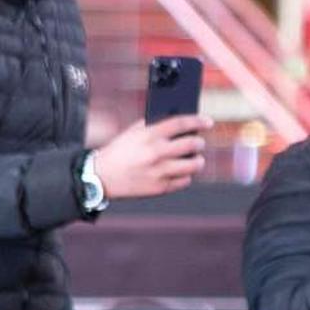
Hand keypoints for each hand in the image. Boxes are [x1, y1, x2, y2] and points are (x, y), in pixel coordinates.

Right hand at [93, 115, 210, 199]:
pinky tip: (180, 171)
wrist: (102, 177)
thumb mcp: (133, 133)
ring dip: (198, 160)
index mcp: (148, 135)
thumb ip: (155, 126)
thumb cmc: (120, 151)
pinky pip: (185, 180)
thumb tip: (182, 124)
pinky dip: (186, 175)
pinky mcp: (160, 187)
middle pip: (192, 144)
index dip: (198, 121)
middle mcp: (156, 153)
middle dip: (199, 142)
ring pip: (194, 165)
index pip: (180, 123)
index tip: (208, 122)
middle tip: (198, 142)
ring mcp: (159, 171)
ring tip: (194, 159)